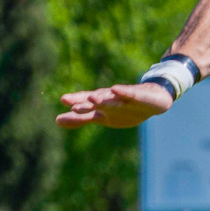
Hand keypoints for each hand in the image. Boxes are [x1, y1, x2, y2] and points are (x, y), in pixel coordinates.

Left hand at [55, 82, 173, 128]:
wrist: (153, 101)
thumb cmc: (124, 109)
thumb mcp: (101, 117)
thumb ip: (80, 119)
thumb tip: (56, 121)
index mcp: (101, 105)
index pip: (86, 103)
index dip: (76, 101)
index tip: (63, 100)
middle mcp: (110, 99)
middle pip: (97, 99)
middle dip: (86, 102)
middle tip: (74, 104)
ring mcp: (124, 97)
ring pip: (112, 99)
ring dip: (103, 99)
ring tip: (93, 100)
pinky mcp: (138, 95)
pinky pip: (130, 94)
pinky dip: (123, 92)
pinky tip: (116, 89)